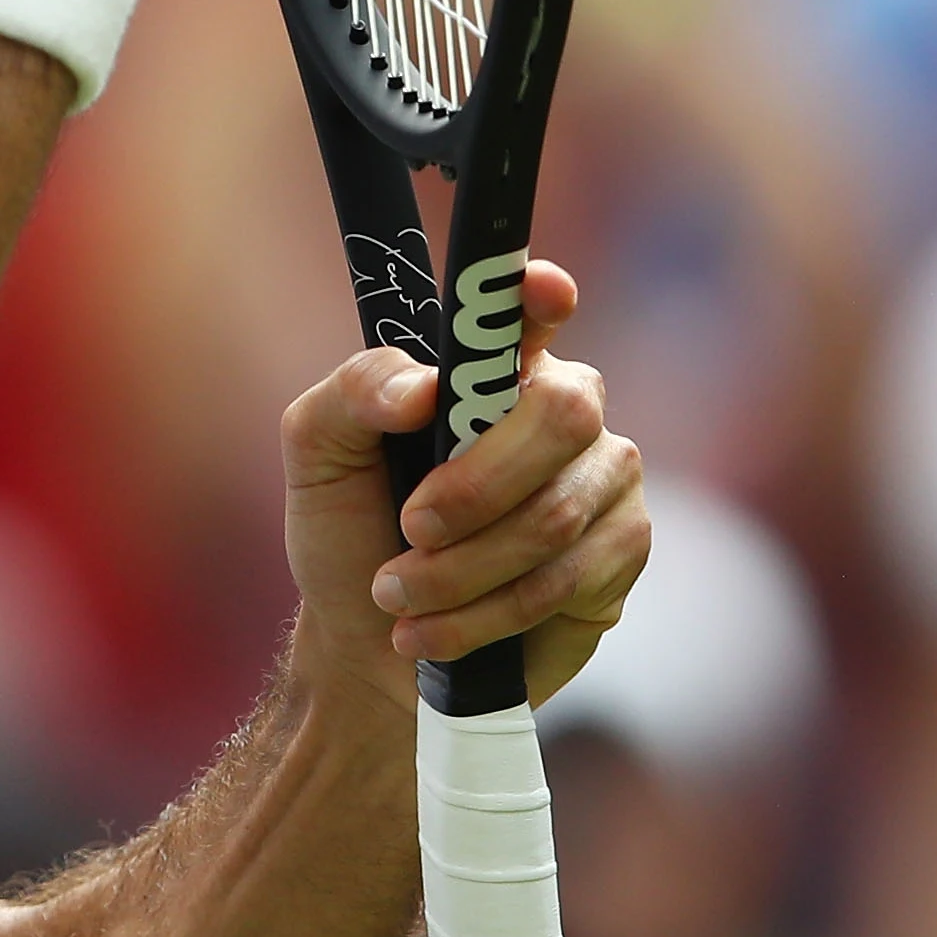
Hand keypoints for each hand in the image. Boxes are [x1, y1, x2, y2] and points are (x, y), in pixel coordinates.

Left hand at [281, 260, 646, 720]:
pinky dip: (485, 612)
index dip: (544, 296)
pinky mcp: (618, 558)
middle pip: (563, 415)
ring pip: (556, 516)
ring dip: (459, 569)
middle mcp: (563, 411)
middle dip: (474, 486)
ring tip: (398, 594)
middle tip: (409, 527)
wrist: (368, 647)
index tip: (542, 289)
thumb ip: (355, 394)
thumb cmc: (350, 533)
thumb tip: (421, 389)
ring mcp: (603, 482)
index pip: (534, 309)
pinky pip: (568, 579)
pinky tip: (433, 631)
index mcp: (494, 367)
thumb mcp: (318, 455)